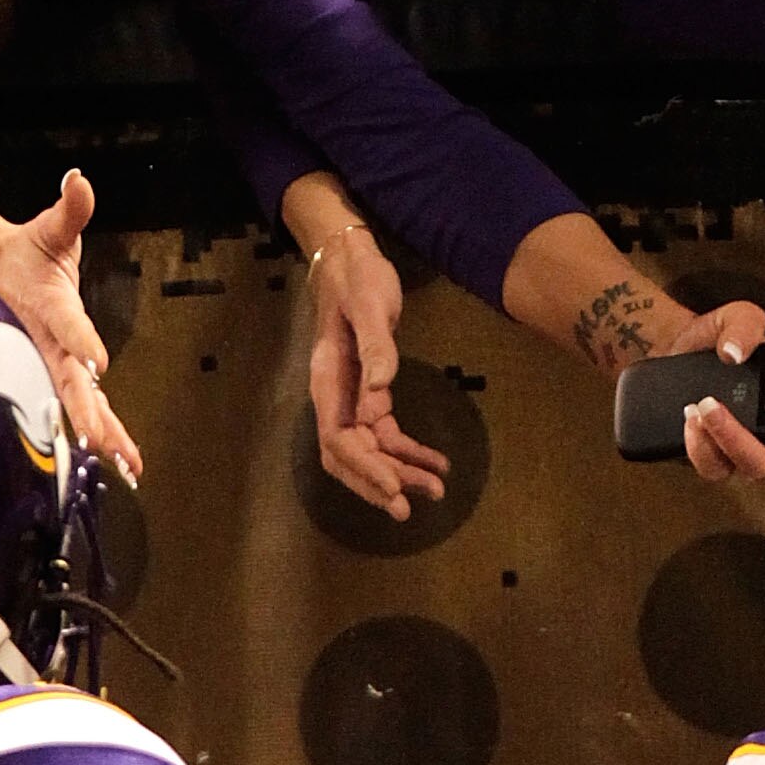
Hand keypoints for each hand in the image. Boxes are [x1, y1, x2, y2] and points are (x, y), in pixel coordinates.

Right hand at [0, 170, 141, 487]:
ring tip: (124, 465)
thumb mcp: (49, 229)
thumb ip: (70, 210)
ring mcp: (49, 363)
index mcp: (46, 306)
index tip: (97, 362)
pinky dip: (103, 434)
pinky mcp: (58, 374)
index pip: (66, 323)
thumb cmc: (24, 252)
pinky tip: (124, 463)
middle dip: (85, 412)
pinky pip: (81, 408)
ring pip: (74, 404)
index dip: (81, 340)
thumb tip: (79, 179)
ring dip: (100, 433)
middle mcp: (45, 342)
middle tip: (100, 442)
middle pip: (66, 381)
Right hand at [305, 224, 450, 522]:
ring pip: (370, 450)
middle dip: (380, 482)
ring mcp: (351, 398)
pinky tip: (436, 462)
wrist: (351, 257)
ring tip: (436, 488)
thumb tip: (381, 392)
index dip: (364, 469)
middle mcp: (335, 397)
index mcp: (328, 381)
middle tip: (412, 507)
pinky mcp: (370, 393)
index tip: (392, 490)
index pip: (339, 440)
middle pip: (351, 455)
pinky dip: (409, 450)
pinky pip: (385, 434)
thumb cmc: (358, 278)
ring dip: (399, 471)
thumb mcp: (370, 305)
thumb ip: (375, 348)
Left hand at [659, 297, 764, 505]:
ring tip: (708, 408)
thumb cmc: (714, 338)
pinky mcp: (712, 457)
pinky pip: (715, 467)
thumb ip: (745, 325)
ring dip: (736, 440)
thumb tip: (734, 353)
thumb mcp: (736, 317)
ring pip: (756, 465)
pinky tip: (691, 421)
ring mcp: (745, 445)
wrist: (669, 351)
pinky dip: (703, 447)